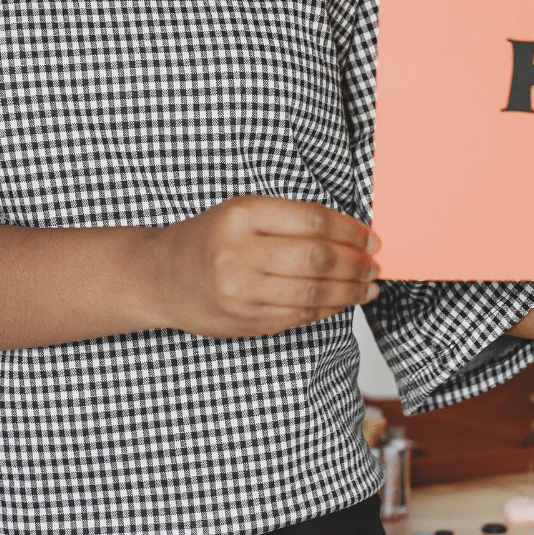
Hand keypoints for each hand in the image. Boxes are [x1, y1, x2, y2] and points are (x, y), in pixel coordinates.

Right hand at [148, 196, 381, 338]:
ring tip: (368, 286)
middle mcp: (239, 253)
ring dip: (350, 291)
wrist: (159, 276)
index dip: (351, 230)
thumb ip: (290, 219)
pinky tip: (343, 301)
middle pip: (317, 258)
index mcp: (242, 215)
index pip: (313, 220)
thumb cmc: (208, 239)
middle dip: (356, 263)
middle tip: (374, 264)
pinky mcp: (245, 322)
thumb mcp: (242, 212)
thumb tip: (351, 234)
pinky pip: (300, 318)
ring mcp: (241, 292)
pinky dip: (329, 310)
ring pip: (313, 294)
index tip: (371, 237)